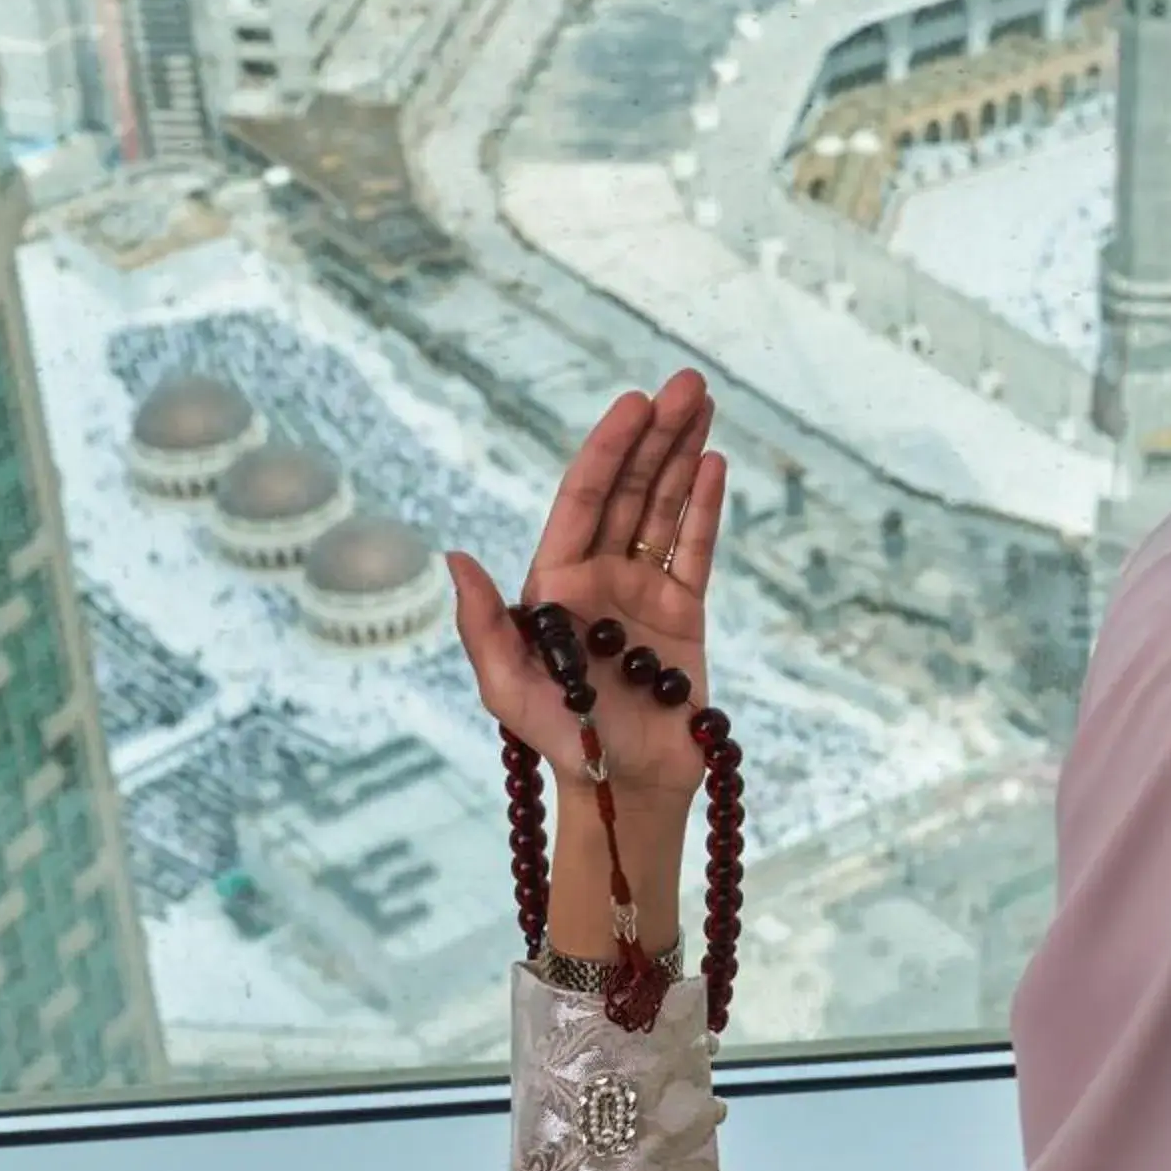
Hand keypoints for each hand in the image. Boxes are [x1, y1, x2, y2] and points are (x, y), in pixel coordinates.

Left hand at [449, 372, 727, 806]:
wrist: (623, 786)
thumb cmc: (558, 743)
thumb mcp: (507, 689)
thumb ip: (484, 625)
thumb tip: (456, 558)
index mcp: (554, 582)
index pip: (585, 498)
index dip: (609, 448)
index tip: (635, 403)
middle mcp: (598, 576)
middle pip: (631, 489)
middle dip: (657, 434)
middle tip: (688, 383)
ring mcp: (643, 591)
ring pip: (665, 507)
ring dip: (685, 453)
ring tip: (705, 403)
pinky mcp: (684, 613)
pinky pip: (695, 550)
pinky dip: (706, 507)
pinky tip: (714, 464)